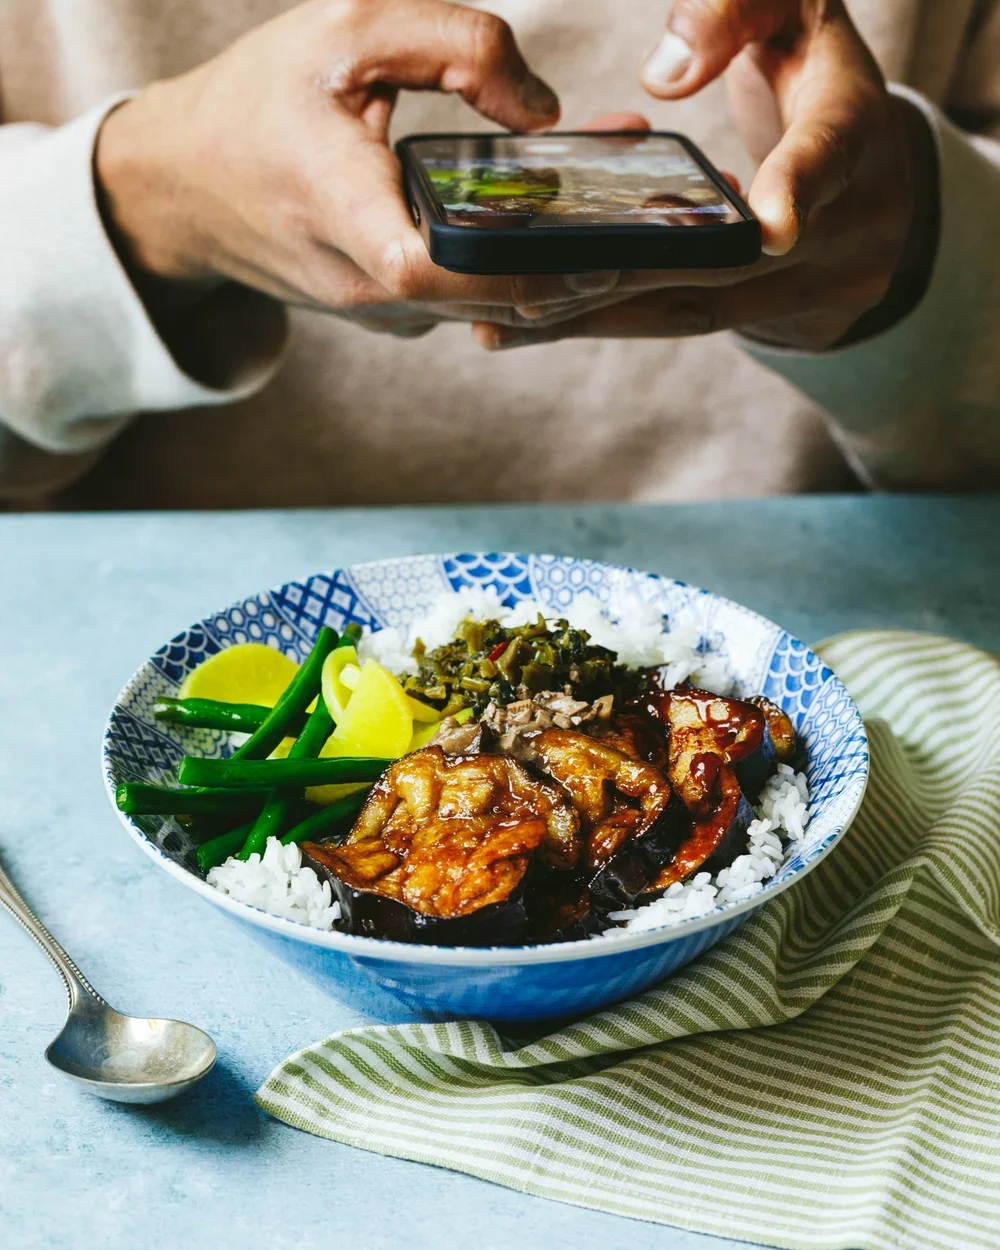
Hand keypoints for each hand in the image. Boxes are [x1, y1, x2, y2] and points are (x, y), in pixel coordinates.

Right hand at [95, 0, 621, 340]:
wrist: (189, 187)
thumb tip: (544, 112)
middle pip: (490, 300)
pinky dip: (523, 266)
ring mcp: (381, 312)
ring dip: (564, 265)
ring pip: (491, 306)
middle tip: (662, 224)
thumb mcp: (348, 27)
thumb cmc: (263, 100)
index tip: (597, 253)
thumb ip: (454, 44)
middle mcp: (366, 284)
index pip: (431, 270)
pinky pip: (472, 300)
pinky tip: (562, 219)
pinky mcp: (394, 313)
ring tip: (629, 208)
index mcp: (340, 209)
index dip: (516, 273)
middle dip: (583, 266)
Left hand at [475, 0, 938, 352]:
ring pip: (705, 310)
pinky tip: (544, 323)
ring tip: (506, 323)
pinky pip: (694, 321)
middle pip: (737, 264)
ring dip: (603, 317)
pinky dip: (620, 321)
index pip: (830, 152)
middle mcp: (853, 216)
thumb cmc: (807, 53)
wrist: (872, 156)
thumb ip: (731, 10)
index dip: (798, 186)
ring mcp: (824, 281)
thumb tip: (665, 74)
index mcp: (853, 120)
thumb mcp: (786, 1)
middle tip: (532, 290)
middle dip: (635, 276)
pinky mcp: (785, 315)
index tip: (769, 224)